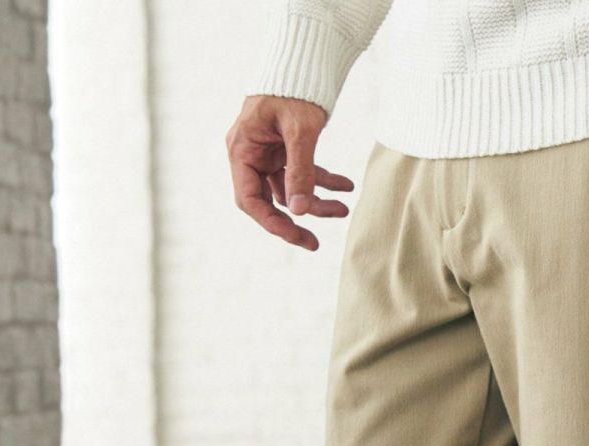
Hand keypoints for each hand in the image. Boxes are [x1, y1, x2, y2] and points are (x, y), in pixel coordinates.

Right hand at [226, 95, 353, 250]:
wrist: (305, 59)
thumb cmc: (295, 88)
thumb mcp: (300, 131)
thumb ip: (300, 172)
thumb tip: (301, 212)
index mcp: (242, 149)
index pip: (249, 199)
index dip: (271, 223)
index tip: (296, 235)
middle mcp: (251, 154)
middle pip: (268, 201)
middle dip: (295, 221)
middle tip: (315, 243)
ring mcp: (268, 154)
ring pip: (290, 191)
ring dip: (317, 202)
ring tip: (345, 208)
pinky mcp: (285, 150)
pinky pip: (303, 175)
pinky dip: (324, 182)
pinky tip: (346, 187)